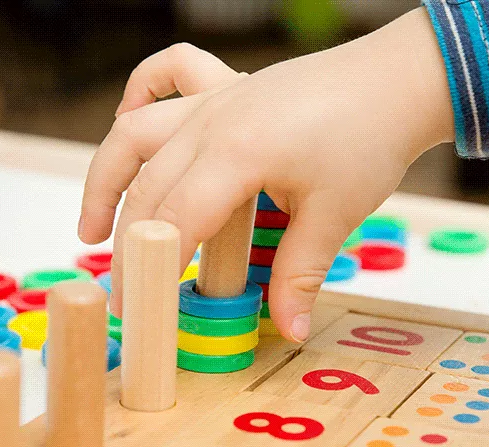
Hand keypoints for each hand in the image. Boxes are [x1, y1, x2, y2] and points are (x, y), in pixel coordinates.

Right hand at [79, 7, 453, 340]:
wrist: (398, 81)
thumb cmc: (370, 139)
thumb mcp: (335, 214)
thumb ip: (300, 274)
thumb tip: (289, 328)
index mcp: (236, 154)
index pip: (173, 222)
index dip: (149, 271)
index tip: (137, 310)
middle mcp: (211, 121)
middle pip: (145, 187)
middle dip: (124, 244)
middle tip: (122, 292)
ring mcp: (214, 98)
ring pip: (135, 133)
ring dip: (106, 178)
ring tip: (91, 227)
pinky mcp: (224, 84)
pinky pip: (166, 76)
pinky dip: (139, 95)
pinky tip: (129, 124)